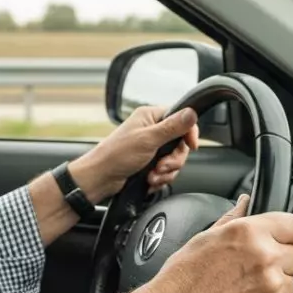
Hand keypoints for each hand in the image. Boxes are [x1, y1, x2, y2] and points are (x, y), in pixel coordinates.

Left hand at [69, 106, 199, 200]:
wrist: (101, 178)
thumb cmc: (116, 155)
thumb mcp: (148, 139)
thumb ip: (172, 127)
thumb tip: (192, 112)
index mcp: (150, 116)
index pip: (181, 118)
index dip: (189, 133)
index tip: (191, 145)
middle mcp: (152, 129)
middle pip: (180, 143)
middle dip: (174, 160)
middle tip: (162, 166)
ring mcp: (151, 147)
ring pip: (174, 160)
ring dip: (166, 172)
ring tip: (152, 176)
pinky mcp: (149, 163)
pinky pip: (166, 171)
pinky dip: (160, 178)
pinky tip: (149, 180)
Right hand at [144, 194, 292, 292]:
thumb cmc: (185, 275)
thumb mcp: (206, 236)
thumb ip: (234, 218)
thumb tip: (245, 201)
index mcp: (250, 232)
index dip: (290, 234)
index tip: (284, 240)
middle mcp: (265, 256)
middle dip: (283, 261)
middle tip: (257, 267)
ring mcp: (271, 286)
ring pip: (291, 283)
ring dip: (276, 285)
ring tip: (247, 286)